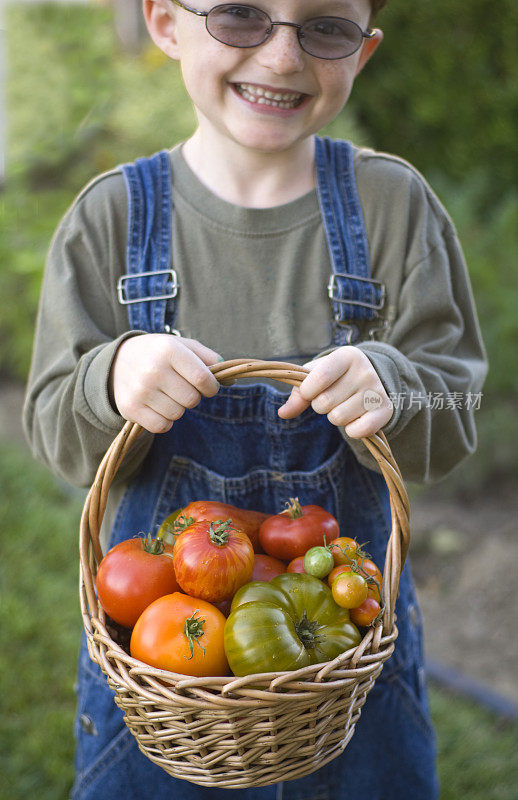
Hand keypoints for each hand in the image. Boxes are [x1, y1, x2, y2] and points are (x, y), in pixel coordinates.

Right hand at [109, 334, 221, 432]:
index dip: (212, 387)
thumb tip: (231, 379)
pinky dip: (165, 420)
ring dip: (178, 408)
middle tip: (182, 387)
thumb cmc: (159, 354)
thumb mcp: (183, 346)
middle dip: (193, 396)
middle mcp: (153, 369)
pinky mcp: (130, 408)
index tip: (208, 386)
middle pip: (192, 400)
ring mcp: (140, 390)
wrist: (117, 362)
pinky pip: (162, 426)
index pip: (204, 379)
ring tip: (167, 394)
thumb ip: (209, 359)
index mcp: (169, 349)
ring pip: (178, 414)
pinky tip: (158, 406)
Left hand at [277, 347, 392, 438]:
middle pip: (325, 402)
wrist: (369, 380)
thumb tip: (283, 413)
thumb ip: (298, 394)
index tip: (308, 391)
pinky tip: (355, 419)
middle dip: (320, 406)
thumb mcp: (316, 377)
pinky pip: (359, 430)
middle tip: (330, 399)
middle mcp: (365, 371)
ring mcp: (377, 391)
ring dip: (335, 417)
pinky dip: (351, 430)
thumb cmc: (335, 377)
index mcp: (346, 356)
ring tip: (343, 406)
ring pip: (339, 418)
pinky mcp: (386, 410)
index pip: (319, 378)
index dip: (307, 391)